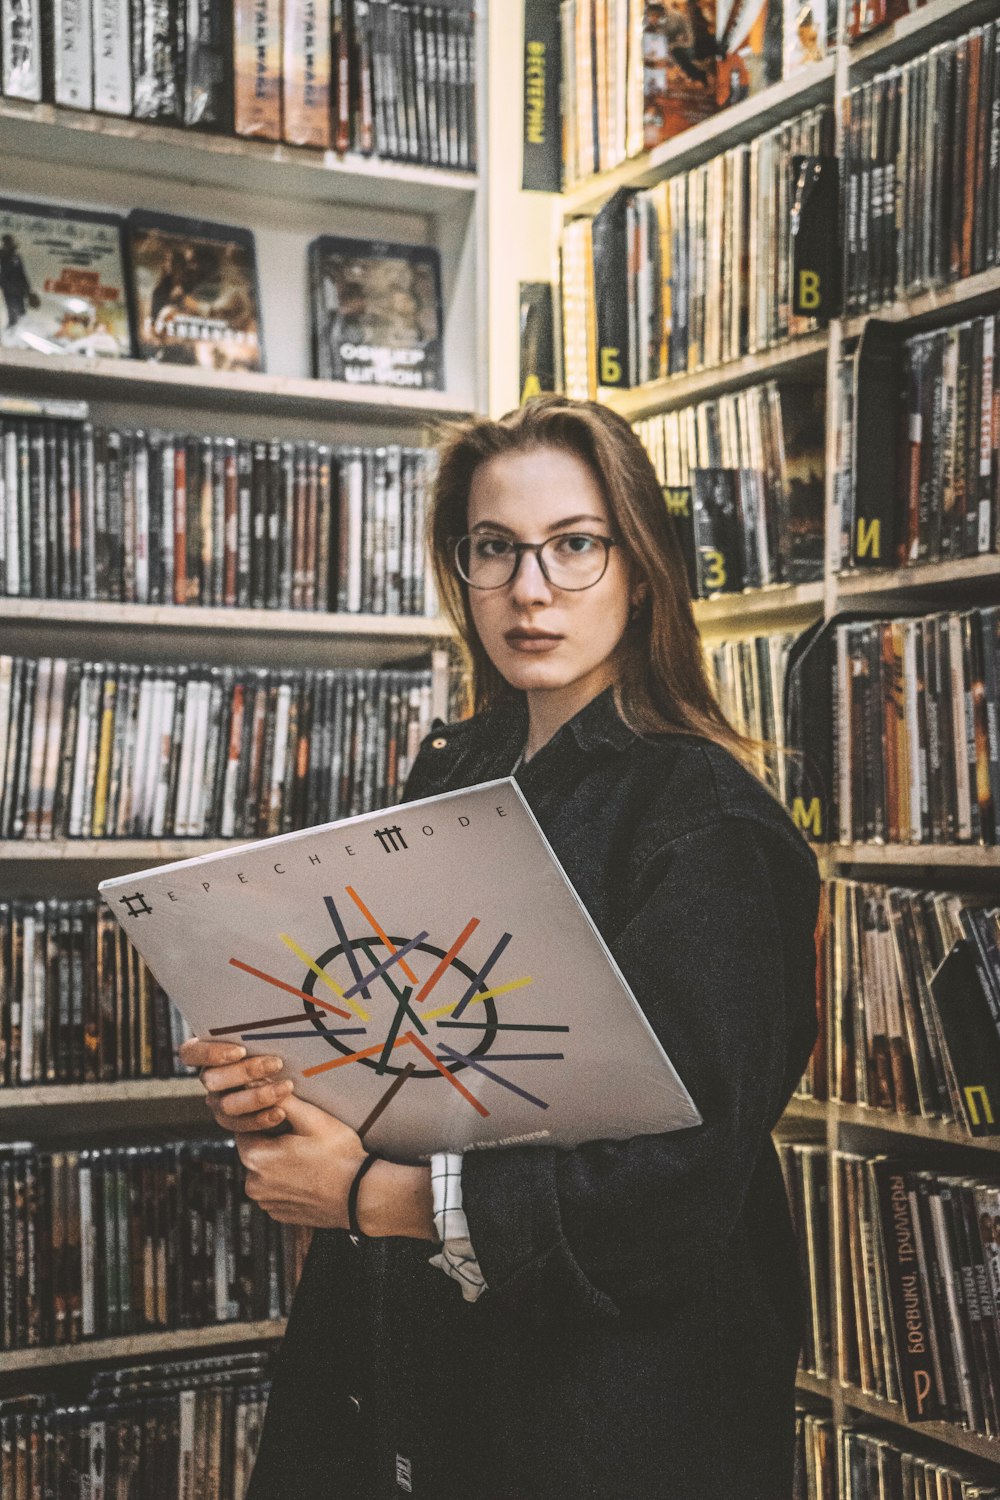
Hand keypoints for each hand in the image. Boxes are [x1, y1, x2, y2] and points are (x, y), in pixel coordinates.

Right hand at [178, 1037, 294, 1131]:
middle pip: (212, 1080)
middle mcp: (210, 1079)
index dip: (210, 1053)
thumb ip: (259, 1028)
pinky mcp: (234, 1123)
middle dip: (245, 1071)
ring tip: (286, 1087)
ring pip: (227, 1105)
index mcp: (209, 1053)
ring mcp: (219, 1102)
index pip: (191, 1053)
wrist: (295, 1081)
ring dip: (257, 1096)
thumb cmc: (280, 1047)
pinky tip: (281, 1112)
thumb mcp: (267, 1035)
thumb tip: (268, 1010)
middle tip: (276, 1063)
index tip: (240, 1051)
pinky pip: (240, 1126)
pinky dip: (260, 1119)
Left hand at [236, 1093, 366, 1229]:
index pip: (247, 1128)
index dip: (266, 1119)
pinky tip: (308, 1175)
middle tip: (302, 1135)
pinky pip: (275, 1191)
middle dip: (273, 1141)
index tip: (287, 1117)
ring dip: (278, 1162)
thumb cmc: (338, 1154)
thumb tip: (254, 1081)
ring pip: (264, 1172)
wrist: (360, 1195)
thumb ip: (280, 1099)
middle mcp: (253, 1185)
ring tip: (307, 1156)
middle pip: (255, 1151)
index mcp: (254, 1158)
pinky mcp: (279, 1215)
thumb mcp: (311, 1119)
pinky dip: (286, 1182)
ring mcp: (267, 1203)